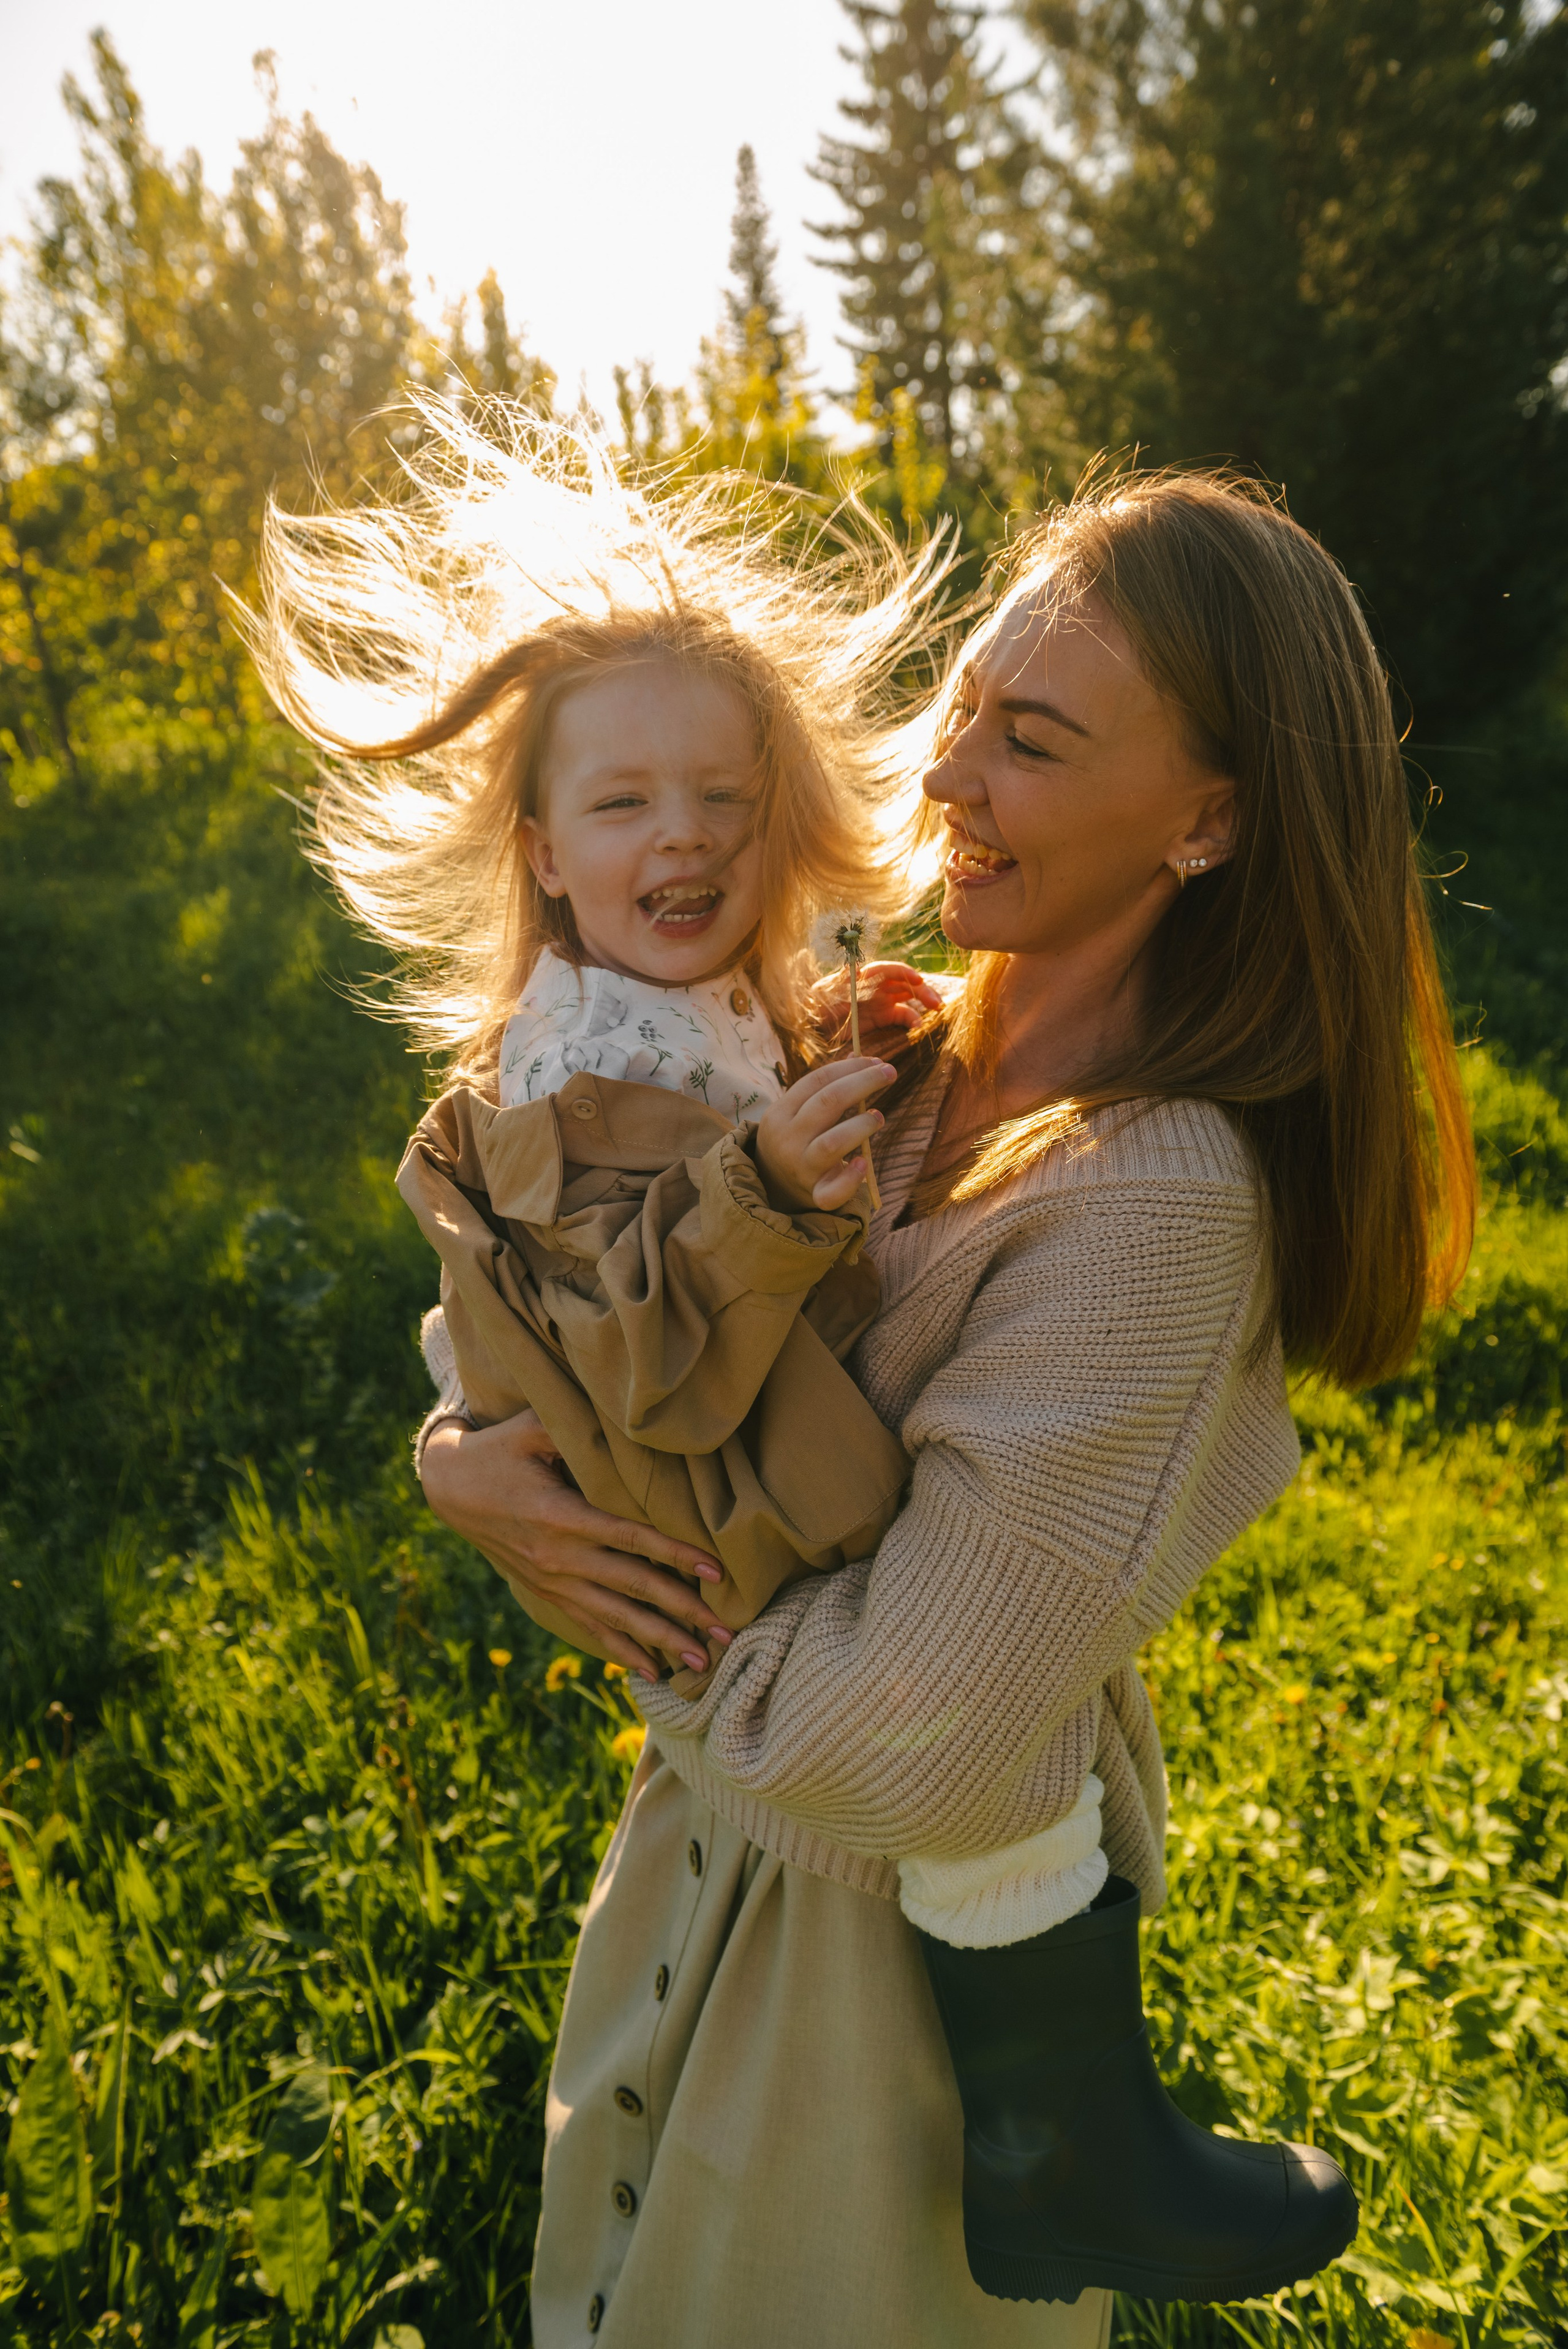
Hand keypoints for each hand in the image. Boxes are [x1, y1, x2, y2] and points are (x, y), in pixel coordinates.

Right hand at [420, 1410, 733, 1684]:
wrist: (450, 1488)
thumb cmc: (501, 1451)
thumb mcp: (531, 1429)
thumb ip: (573, 1426)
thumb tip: (625, 1417)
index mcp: (561, 1516)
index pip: (632, 1538)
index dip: (675, 1555)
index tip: (716, 1572)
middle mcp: (559, 1557)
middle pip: (632, 1588)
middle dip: (682, 1613)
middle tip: (726, 1634)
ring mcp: (552, 1581)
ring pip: (614, 1618)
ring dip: (659, 1642)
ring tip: (700, 1664)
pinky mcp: (545, 1593)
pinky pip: (588, 1626)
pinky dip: (621, 1649)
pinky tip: (651, 1671)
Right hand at [755, 1056, 895, 1212]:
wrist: (772, 1186)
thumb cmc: (794, 1139)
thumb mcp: (797, 1112)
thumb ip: (823, 1087)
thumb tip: (858, 1055)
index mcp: (780, 1112)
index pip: (817, 1080)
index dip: (850, 1068)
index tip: (877, 1061)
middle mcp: (787, 1139)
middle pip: (828, 1102)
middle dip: (863, 1083)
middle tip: (890, 1073)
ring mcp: (800, 1168)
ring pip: (832, 1143)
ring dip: (862, 1125)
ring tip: (878, 1116)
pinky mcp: (814, 1194)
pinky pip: (833, 1192)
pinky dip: (851, 1179)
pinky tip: (862, 1163)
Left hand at [811, 960, 945, 1047]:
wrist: (810, 1023)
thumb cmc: (817, 1003)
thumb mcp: (826, 991)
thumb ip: (842, 979)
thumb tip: (854, 965)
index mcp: (865, 976)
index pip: (889, 970)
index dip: (905, 973)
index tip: (918, 980)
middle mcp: (876, 987)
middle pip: (905, 984)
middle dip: (922, 990)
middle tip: (937, 1003)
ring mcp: (880, 1002)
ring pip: (908, 999)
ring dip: (922, 1004)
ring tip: (936, 1014)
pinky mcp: (881, 1018)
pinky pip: (901, 1017)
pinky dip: (911, 1022)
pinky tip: (917, 1030)